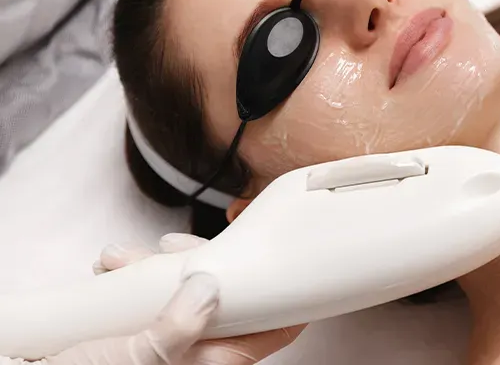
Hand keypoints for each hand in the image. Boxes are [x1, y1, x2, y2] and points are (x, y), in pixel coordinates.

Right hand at [92, 234, 304, 364]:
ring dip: (157, 266)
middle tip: (173, 249)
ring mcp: (173, 342)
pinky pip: (153, 295)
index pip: (277, 327)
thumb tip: (210, 288)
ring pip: (185, 289)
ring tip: (124, 260)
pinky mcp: (145, 333)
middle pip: (227, 294)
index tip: (282, 256)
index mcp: (218, 364)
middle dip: (201, 262)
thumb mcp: (140, 358)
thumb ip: (179, 325)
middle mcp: (201, 353)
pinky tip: (112, 270)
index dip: (285, 291)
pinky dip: (133, 277)